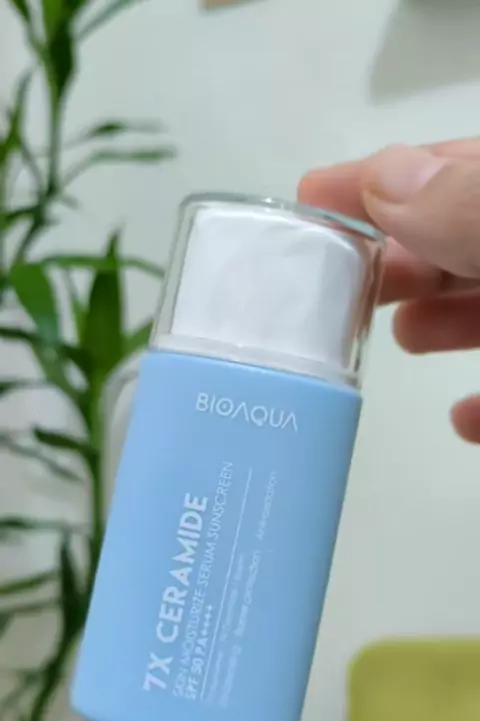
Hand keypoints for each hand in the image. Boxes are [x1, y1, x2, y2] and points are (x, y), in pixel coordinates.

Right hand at [299, 139, 479, 443]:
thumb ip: (469, 207)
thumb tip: (385, 180)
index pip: (447, 174)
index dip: (380, 181)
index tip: (310, 197)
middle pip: (461, 243)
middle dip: (401, 259)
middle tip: (336, 282)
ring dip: (440, 321)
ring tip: (398, 339)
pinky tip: (460, 419)